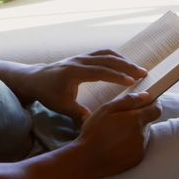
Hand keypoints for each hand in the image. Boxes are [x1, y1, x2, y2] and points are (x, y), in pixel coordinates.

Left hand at [12, 50, 146, 126]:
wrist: (34, 79)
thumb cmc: (48, 93)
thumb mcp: (62, 106)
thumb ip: (79, 114)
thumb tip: (95, 124)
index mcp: (75, 72)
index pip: (101, 71)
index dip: (117, 76)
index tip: (133, 81)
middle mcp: (80, 61)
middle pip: (108, 59)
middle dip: (127, 65)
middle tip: (144, 73)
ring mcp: (81, 57)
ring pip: (107, 54)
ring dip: (124, 60)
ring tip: (138, 69)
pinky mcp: (83, 57)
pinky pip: (102, 54)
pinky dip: (116, 58)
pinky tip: (125, 65)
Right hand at [72, 92, 161, 178]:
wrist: (88, 160)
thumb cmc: (95, 132)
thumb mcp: (107, 109)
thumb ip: (129, 100)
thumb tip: (146, 96)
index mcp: (136, 120)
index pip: (156, 109)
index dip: (153, 104)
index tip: (147, 103)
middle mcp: (142, 134)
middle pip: (148, 121)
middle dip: (138, 118)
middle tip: (121, 120)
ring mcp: (141, 148)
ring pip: (143, 134)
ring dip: (134, 131)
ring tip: (116, 134)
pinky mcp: (137, 159)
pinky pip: (139, 146)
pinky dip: (132, 143)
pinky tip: (117, 144)